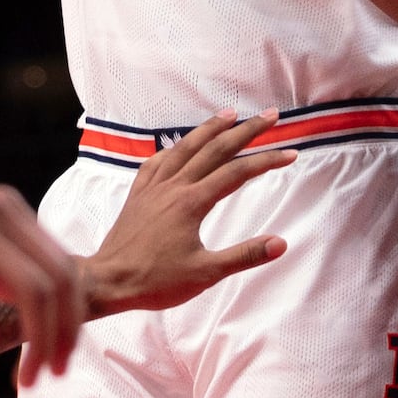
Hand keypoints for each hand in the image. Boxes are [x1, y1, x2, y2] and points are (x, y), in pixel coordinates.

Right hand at [0, 173, 83, 385]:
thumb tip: (32, 308)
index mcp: (8, 207)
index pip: (65, 264)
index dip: (72, 316)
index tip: (61, 356)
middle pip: (59, 282)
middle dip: (62, 337)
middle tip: (47, 378)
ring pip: (33, 296)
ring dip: (35, 346)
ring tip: (21, 382)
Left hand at [84, 113, 292, 316]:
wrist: (106, 282)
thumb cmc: (155, 281)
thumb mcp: (205, 274)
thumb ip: (243, 256)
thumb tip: (281, 243)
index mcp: (193, 202)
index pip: (238, 172)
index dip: (267, 161)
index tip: (290, 154)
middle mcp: (175, 186)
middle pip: (216, 149)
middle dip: (246, 130)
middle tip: (271, 115)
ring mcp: (154, 186)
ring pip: (186, 147)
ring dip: (210, 128)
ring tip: (230, 114)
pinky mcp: (138, 193)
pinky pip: (158, 161)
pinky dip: (173, 148)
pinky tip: (178, 147)